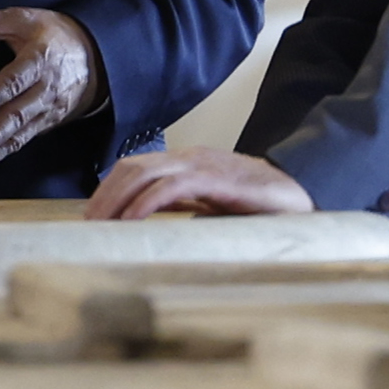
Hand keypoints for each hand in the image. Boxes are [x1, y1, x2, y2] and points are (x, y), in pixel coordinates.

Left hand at [0, 1, 103, 180]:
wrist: (96, 58)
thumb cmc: (54, 36)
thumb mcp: (23, 20)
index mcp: (39, 60)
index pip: (16, 80)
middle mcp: (45, 91)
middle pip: (17, 116)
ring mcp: (46, 112)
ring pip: (17, 137)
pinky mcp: (43, 127)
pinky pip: (19, 144)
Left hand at [86, 147, 313, 219]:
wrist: (300, 192)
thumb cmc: (257, 203)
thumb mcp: (213, 204)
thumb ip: (186, 207)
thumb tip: (154, 230)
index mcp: (187, 164)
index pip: (136, 167)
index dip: (110, 189)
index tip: (93, 216)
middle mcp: (189, 159)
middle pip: (132, 167)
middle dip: (104, 194)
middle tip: (87, 225)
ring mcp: (202, 166)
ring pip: (144, 173)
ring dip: (117, 199)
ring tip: (100, 225)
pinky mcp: (216, 180)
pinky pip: (171, 187)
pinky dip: (145, 203)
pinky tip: (132, 221)